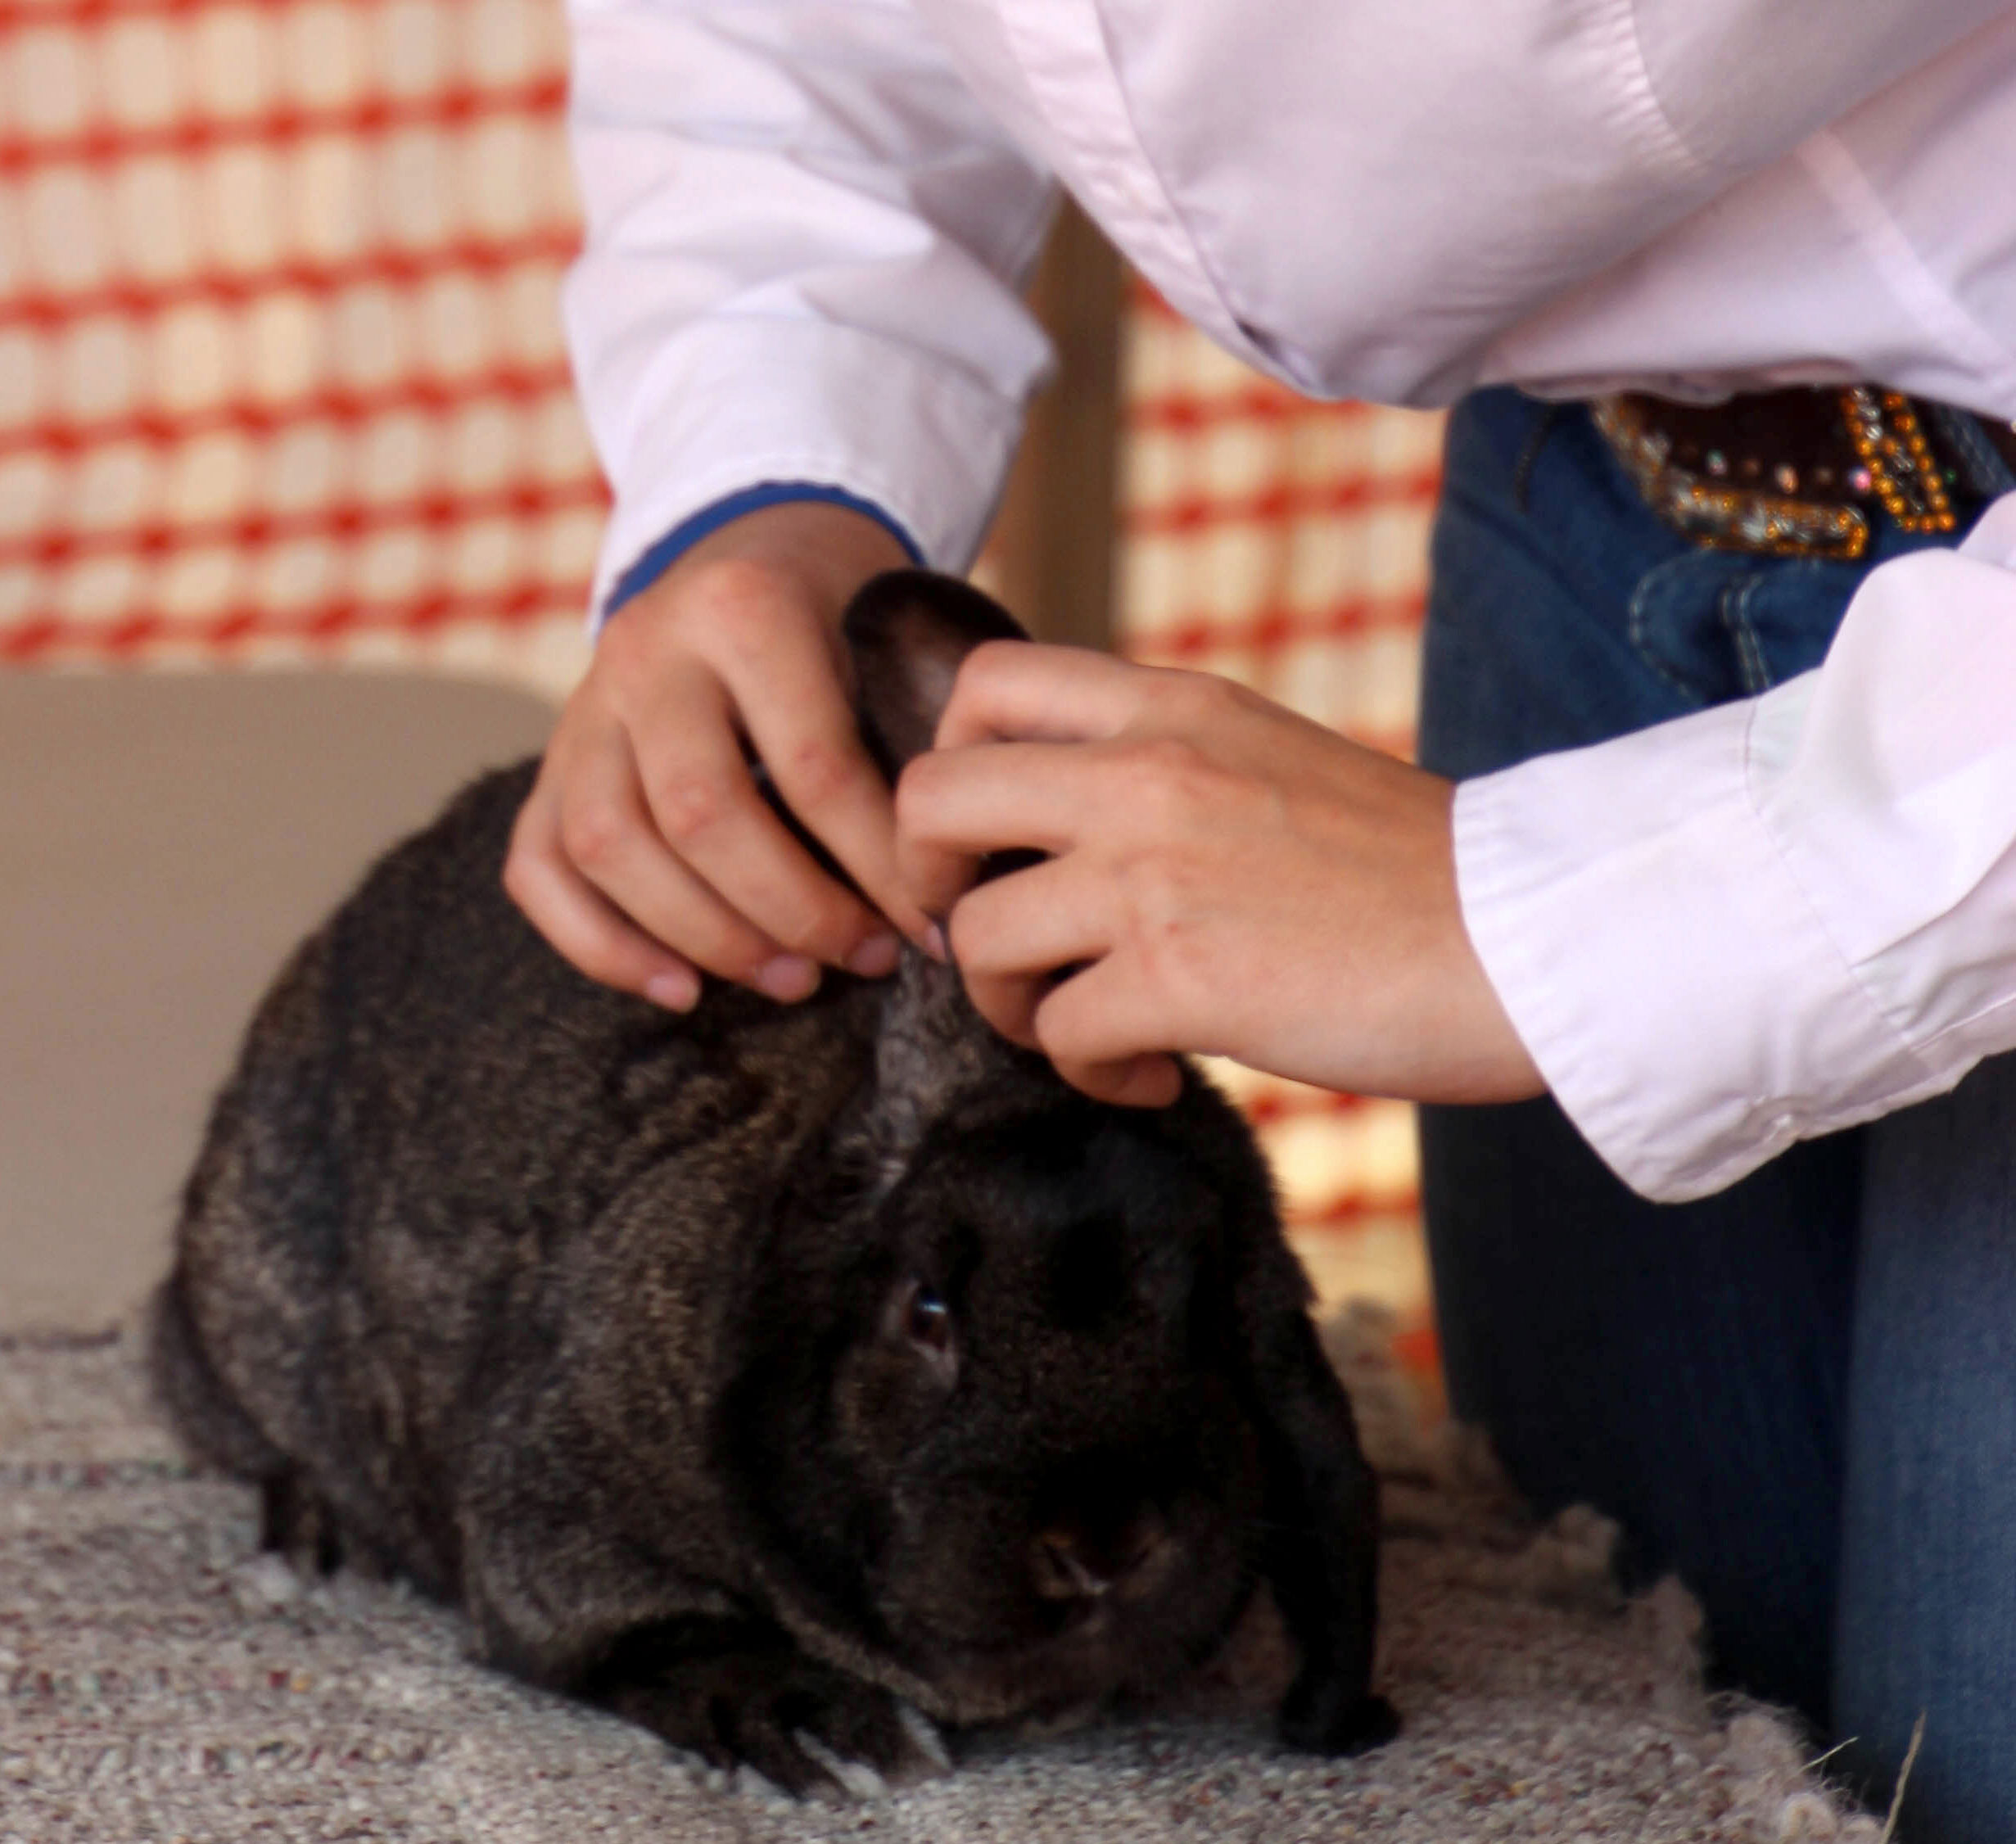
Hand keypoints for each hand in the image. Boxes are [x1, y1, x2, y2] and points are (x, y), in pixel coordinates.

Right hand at [505, 501, 929, 1007]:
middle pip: (702, 815)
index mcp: (744, 610)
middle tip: (862, 958)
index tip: (932, 924)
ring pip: (609, 847)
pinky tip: (680, 990)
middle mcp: (646, 652)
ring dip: (705, 937)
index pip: (812, 767)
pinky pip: (537, 869)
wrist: (748, 555)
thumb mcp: (884, 643)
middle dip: (794, 911)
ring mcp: (583, 708)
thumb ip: (906, 741)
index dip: (878, 866)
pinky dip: (601, 946)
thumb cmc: (841, 623)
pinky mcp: (546, 764)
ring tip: (793, 979)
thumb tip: (949, 890)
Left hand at [895, 644, 1543, 1106]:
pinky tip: (1151, 1073)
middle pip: (930, 802)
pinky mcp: (1180, 978)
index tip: (988, 840)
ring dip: (1012, 1004)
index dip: (949, 767)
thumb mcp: (1267, 758)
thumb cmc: (1407, 868)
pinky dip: (1090, 1072)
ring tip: (1086, 1025)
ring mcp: (1154, 872)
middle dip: (926, 885)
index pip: (984, 686)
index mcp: (1170, 707)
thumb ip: (1161, 764)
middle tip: (986, 939)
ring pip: (976, 939)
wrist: (1524, 936)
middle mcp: (1145, 772)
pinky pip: (1058, 1037)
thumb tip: (1054, 822)